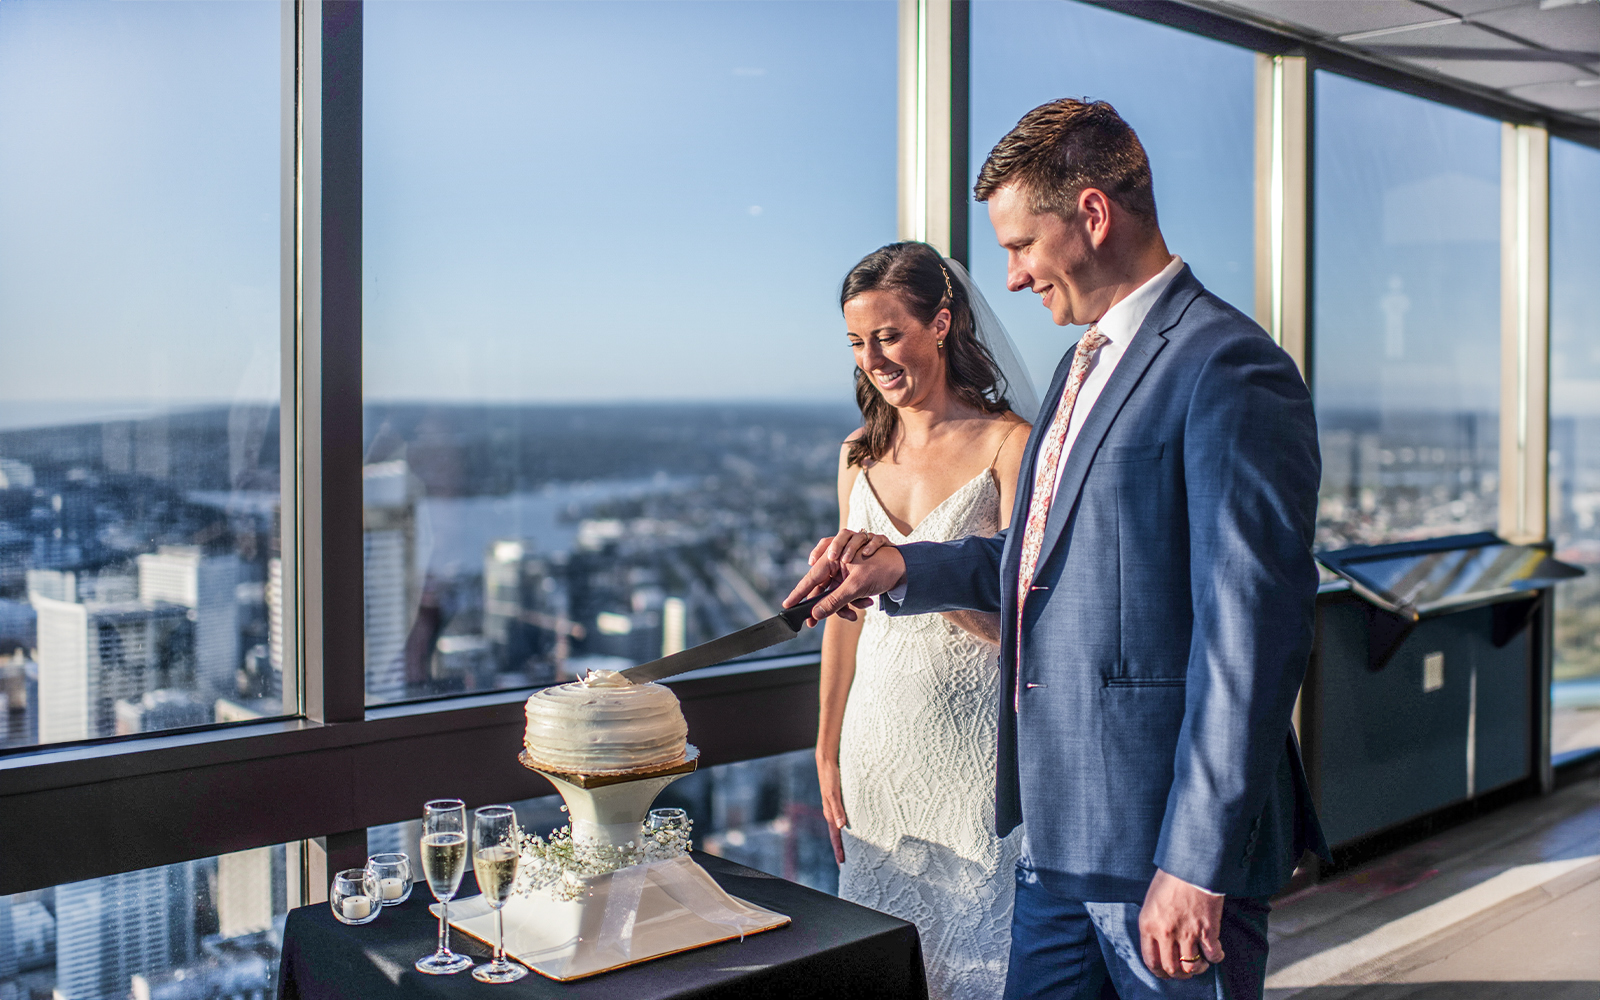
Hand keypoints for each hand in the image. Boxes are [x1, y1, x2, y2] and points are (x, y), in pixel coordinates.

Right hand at [784, 529, 904, 624]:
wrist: (907, 568)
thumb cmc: (882, 569)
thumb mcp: (856, 587)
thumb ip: (834, 601)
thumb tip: (816, 613)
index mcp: (834, 557)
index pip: (812, 578)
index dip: (799, 593)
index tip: (787, 605)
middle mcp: (837, 562)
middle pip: (823, 589)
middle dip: (826, 606)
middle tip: (813, 623)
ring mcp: (845, 571)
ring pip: (835, 594)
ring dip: (845, 605)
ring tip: (860, 611)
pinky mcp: (853, 578)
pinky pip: (846, 594)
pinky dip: (853, 602)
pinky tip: (867, 603)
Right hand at [816, 753, 847, 863]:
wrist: (827, 760)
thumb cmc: (830, 776)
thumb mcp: (834, 792)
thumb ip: (837, 808)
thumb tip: (841, 826)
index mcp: (829, 813)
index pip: (835, 836)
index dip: (838, 850)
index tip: (842, 864)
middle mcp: (831, 812)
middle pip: (836, 835)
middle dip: (840, 850)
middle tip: (844, 865)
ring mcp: (835, 807)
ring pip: (839, 828)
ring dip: (844, 840)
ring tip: (849, 852)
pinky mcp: (839, 801)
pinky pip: (842, 819)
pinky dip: (846, 828)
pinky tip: (852, 830)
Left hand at [1139, 869, 1224, 979]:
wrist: (1192, 864)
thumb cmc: (1171, 878)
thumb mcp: (1151, 901)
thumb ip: (1153, 923)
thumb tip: (1158, 942)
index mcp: (1148, 925)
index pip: (1150, 961)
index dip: (1159, 972)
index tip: (1165, 972)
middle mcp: (1166, 933)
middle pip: (1171, 968)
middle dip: (1178, 974)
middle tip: (1183, 971)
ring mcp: (1187, 934)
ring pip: (1191, 967)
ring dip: (1196, 969)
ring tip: (1199, 963)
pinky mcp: (1208, 931)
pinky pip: (1213, 956)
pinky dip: (1215, 958)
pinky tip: (1215, 952)